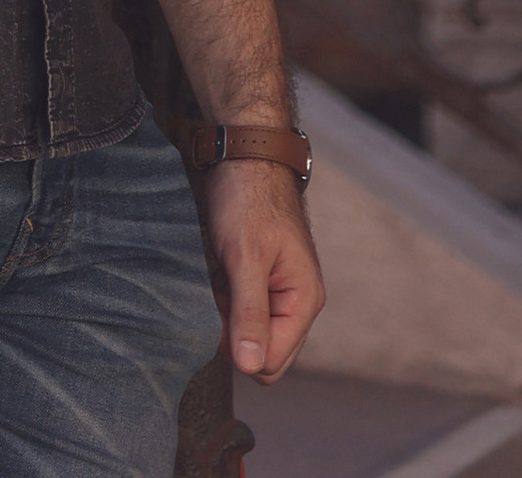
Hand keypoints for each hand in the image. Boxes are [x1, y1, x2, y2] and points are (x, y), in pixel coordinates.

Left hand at [202, 161, 323, 384]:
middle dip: (234, 334)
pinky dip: (226, 302)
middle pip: (262, 353)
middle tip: (217, 296)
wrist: (244, 155)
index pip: (271, 362)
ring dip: (228, 317)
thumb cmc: (248, 200)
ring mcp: (281, 292)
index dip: (238, 348)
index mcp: (304, 301)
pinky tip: (218, 277)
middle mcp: (298, 302)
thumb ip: (250, 314)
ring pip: (250, 333)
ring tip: (218, 281)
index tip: (217, 313)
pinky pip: (243, 313)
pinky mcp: (263, 282)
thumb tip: (251, 366)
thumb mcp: (245, 258)